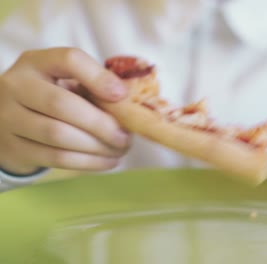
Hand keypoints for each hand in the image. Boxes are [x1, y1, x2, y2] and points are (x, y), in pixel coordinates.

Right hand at [0, 47, 129, 173]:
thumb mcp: (66, 82)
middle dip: (101, 124)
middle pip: (62, 104)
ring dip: (97, 146)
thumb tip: (130, 105)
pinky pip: (55, 158)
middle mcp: (16, 85)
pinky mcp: (14, 148)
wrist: (9, 123)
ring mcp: (9, 118)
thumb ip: (94, 87)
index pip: (68, 59)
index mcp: (36, 62)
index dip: (98, 77)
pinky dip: (88, 162)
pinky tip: (107, 161)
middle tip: (125, 137)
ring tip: (120, 150)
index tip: (122, 95)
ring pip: (58, 135)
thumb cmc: (51, 97)